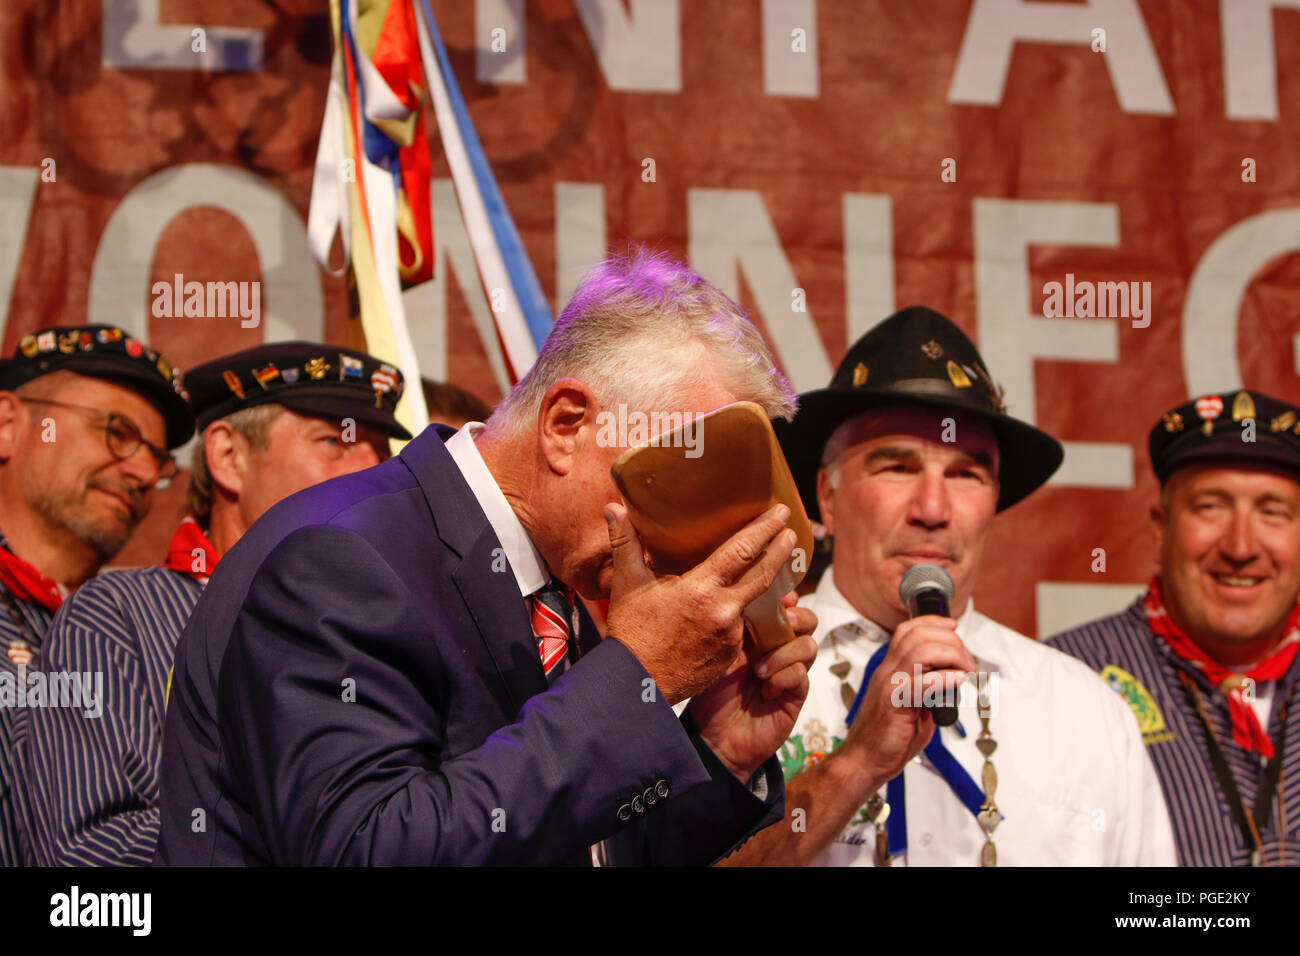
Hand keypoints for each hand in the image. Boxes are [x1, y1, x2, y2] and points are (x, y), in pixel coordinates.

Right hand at [604, 501, 796, 705]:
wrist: (637, 685)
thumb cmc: (631, 633)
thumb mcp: (626, 584)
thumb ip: (625, 542)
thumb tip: (613, 508)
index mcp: (702, 589)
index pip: (743, 551)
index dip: (764, 529)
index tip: (781, 513)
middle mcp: (724, 611)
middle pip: (763, 574)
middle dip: (780, 551)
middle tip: (791, 530)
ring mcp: (731, 636)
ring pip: (751, 603)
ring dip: (758, 586)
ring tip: (762, 568)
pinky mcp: (730, 654)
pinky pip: (740, 628)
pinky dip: (737, 614)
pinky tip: (730, 607)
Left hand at [687, 592, 817, 781]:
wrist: (715, 738)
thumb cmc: (711, 694)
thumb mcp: (720, 653)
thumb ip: (738, 627)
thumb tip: (751, 596)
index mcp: (759, 633)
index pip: (784, 605)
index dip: (786, 597)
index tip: (780, 595)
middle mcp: (778, 648)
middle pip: (807, 620)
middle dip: (796, 619)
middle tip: (778, 627)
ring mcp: (789, 671)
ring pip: (808, 646)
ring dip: (783, 654)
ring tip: (759, 671)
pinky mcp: (796, 694)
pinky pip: (802, 675)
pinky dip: (783, 677)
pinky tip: (765, 690)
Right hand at [835, 615, 975, 801]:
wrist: (864, 760)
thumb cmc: (888, 737)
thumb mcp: (912, 705)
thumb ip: (929, 690)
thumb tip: (953, 681)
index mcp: (891, 668)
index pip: (908, 630)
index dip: (933, 622)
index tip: (953, 627)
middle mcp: (888, 671)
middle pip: (919, 635)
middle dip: (951, 641)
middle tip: (968, 662)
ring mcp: (890, 685)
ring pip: (921, 652)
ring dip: (952, 656)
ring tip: (966, 671)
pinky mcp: (894, 704)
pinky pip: (922, 683)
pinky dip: (946, 679)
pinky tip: (959, 682)